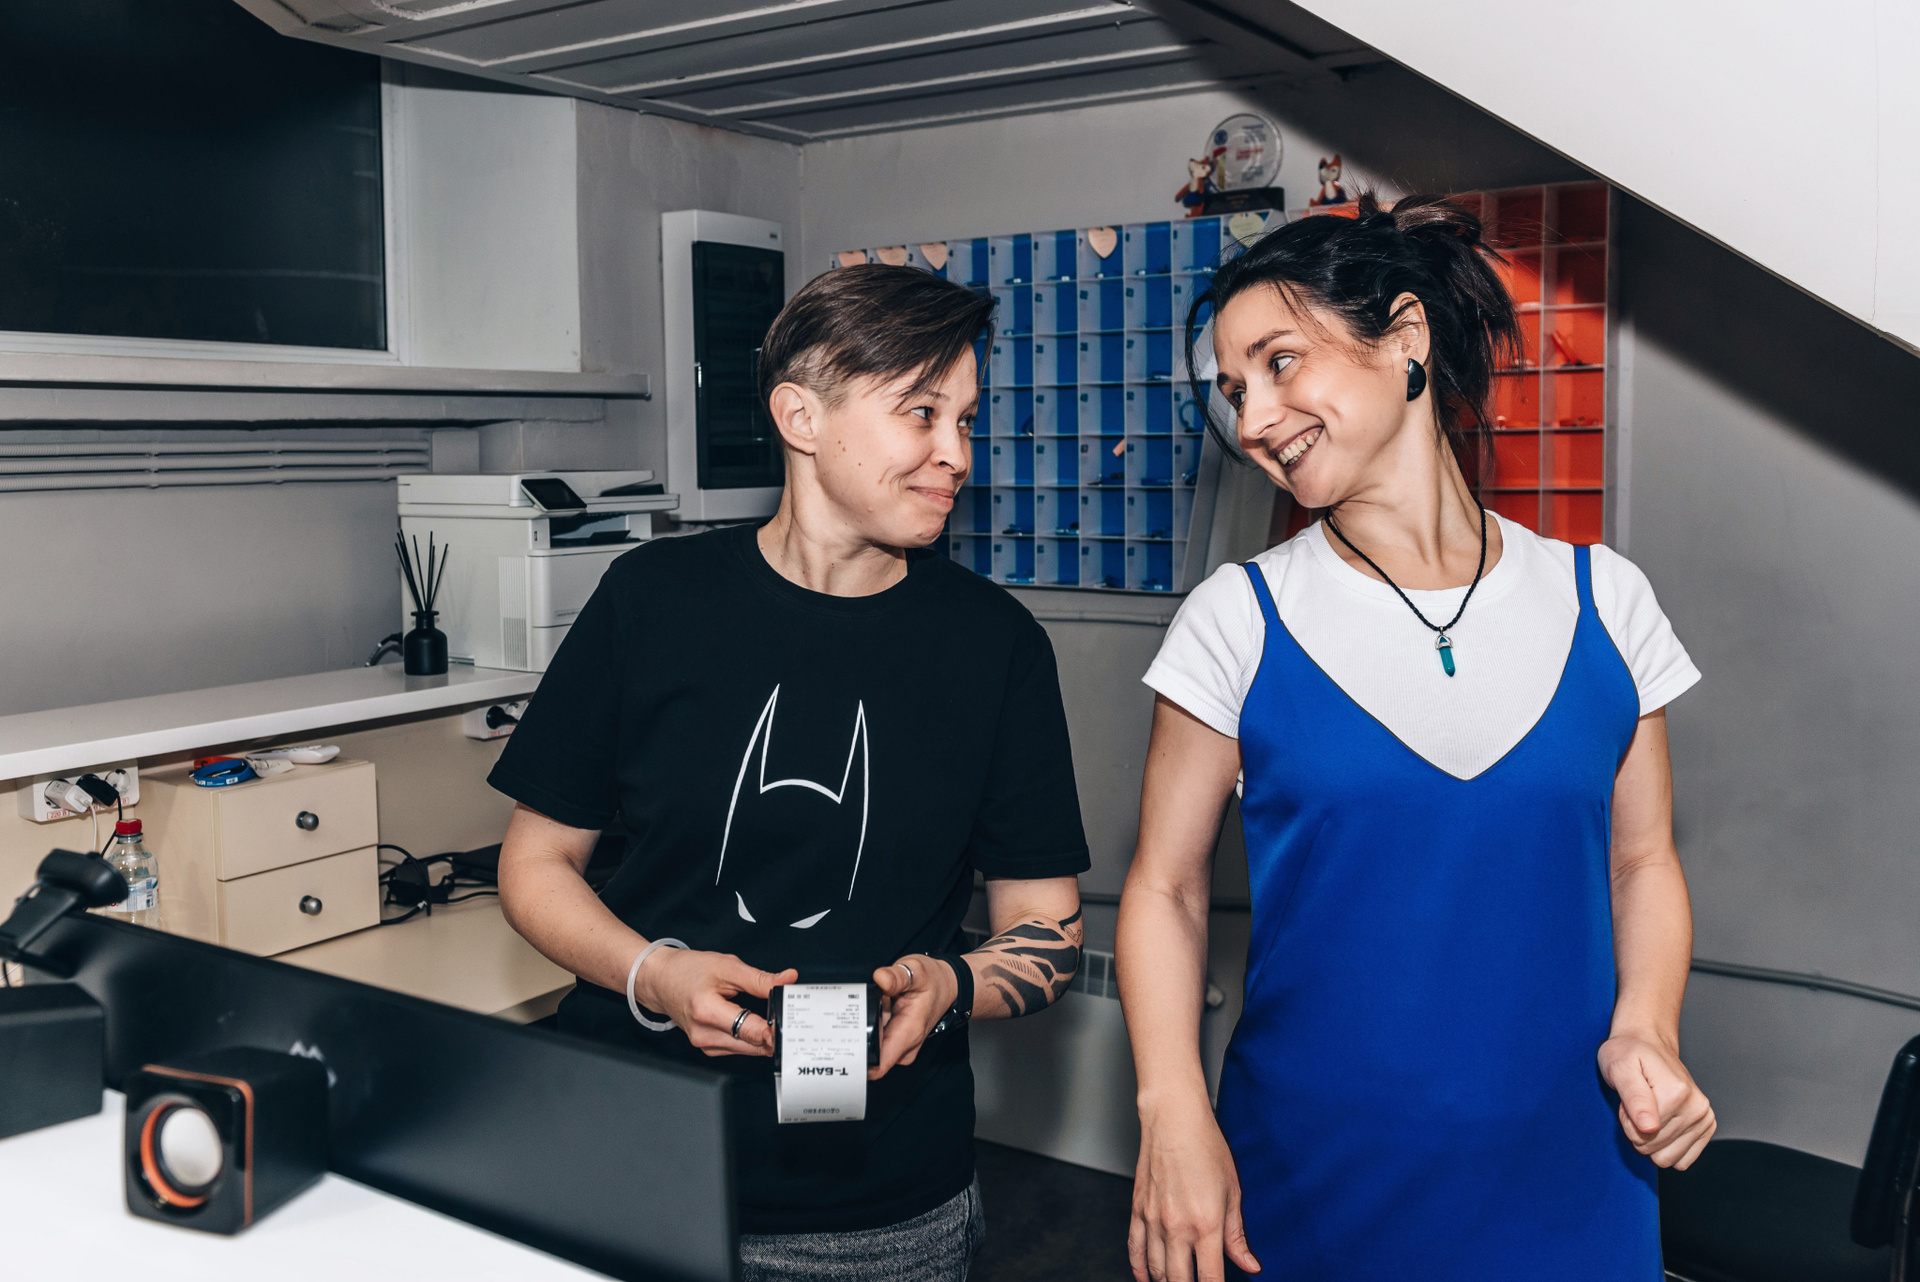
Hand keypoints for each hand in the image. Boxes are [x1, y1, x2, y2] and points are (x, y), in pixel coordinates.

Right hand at [634, 948, 796, 1057]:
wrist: (661, 981)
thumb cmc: (689, 971)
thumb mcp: (727, 966)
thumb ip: (760, 979)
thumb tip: (787, 980)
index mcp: (706, 1011)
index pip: (751, 1030)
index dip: (775, 1028)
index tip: (792, 1022)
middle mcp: (704, 1034)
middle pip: (752, 1044)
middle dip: (773, 1032)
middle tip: (792, 1019)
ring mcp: (704, 1044)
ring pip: (748, 1049)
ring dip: (763, 1037)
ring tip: (775, 1018)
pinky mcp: (707, 1047)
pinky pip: (738, 1048)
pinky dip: (750, 1038)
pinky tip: (755, 1024)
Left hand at [870, 955, 958, 1079]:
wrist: (947, 986)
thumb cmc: (933, 980)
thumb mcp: (916, 971)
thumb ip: (896, 976)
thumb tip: (880, 978)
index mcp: (910, 1033)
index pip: (879, 1064)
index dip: (858, 1059)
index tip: (848, 1042)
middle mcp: (906, 1046)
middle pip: (869, 1053)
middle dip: (860, 1034)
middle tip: (867, 1007)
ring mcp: (901, 1046)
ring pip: (871, 1044)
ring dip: (867, 1027)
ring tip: (878, 1004)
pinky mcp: (897, 1043)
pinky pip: (876, 1039)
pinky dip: (873, 1024)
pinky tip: (880, 1008)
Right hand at [1129, 1093, 1260, 1281]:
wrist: (1173, 1119)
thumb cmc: (1205, 1147)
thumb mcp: (1233, 1192)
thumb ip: (1238, 1235)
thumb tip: (1250, 1265)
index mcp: (1206, 1224)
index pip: (1212, 1279)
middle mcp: (1177, 1227)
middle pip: (1180, 1281)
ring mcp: (1154, 1220)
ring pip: (1157, 1270)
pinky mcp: (1138, 1210)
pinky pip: (1134, 1250)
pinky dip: (1140, 1270)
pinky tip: (1147, 1279)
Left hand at [1598, 1030, 1715, 1167]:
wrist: (1647, 1042)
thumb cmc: (1629, 1053)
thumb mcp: (1619, 1067)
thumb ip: (1634, 1098)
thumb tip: (1650, 1127)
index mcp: (1677, 1093)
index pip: (1641, 1135)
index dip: (1626, 1121)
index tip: (1627, 1100)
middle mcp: (1697, 1107)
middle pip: (1655, 1150)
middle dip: (1637, 1131)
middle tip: (1636, 1105)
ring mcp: (1704, 1118)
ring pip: (1667, 1159)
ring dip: (1650, 1140)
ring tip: (1647, 1113)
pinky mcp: (1706, 1126)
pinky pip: (1683, 1160)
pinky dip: (1666, 1146)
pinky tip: (1661, 1123)